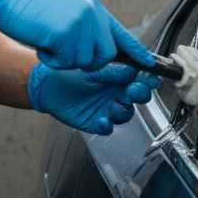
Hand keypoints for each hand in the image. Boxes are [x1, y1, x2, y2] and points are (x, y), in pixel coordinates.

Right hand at [0, 0, 154, 70]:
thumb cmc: (29, 6)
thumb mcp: (65, 8)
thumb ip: (85, 23)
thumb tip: (99, 43)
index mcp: (92, 5)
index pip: (120, 33)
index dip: (136, 51)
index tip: (150, 64)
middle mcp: (90, 13)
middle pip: (105, 54)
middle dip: (86, 61)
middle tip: (63, 48)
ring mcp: (79, 24)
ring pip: (84, 62)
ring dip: (65, 59)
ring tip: (48, 40)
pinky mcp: (65, 35)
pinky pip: (65, 63)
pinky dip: (51, 59)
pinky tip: (41, 42)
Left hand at [27, 62, 158, 134]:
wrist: (48, 87)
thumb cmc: (70, 73)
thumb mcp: (92, 70)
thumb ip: (112, 72)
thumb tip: (133, 70)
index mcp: (119, 78)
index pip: (140, 80)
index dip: (147, 80)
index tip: (150, 79)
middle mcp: (116, 94)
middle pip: (137, 97)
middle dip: (139, 94)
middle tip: (134, 90)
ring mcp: (108, 109)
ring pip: (125, 113)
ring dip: (122, 110)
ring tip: (112, 106)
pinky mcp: (97, 122)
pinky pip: (108, 127)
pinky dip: (107, 125)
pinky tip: (102, 120)